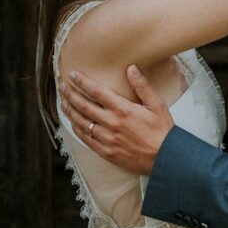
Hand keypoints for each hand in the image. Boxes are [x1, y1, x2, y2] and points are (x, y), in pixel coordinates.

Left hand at [59, 65, 174, 174]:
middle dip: (70, 94)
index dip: (82, 82)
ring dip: (69, 110)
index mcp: (123, 110)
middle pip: (83, 106)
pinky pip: (85, 138)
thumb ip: (142, 86)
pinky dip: (76, 128)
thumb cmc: (162, 131)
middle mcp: (111, 123)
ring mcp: (106, 139)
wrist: (165, 159)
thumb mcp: (157, 105)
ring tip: (63, 101)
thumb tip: (131, 68)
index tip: (73, 74)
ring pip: (81, 122)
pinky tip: (73, 122)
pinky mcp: (105, 152)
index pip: (96, 92)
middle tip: (62, 85)